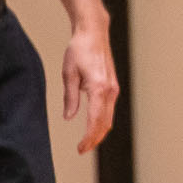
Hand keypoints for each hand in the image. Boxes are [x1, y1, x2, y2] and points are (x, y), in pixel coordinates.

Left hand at [63, 24, 118, 153]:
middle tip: (82, 149)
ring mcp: (114, 89)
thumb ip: (70, 98)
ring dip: (99, 132)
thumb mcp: (69, 74)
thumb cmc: (79, 49)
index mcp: (98, 88)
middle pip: (104, 124)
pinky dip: (102, 121)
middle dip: (94, 139)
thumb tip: (69, 117)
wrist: (94, 33)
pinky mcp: (113, 87)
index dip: (88, 138)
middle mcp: (110, 91)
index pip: (94, 121)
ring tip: (87, 142)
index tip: (80, 148)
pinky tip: (93, 126)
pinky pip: (109, 110)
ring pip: (109, 118)